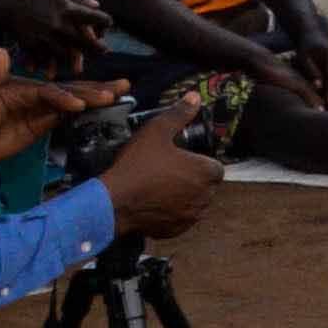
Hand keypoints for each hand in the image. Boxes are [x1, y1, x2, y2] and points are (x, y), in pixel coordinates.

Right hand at [0, 0, 111, 63]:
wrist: (4, 1)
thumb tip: (97, 5)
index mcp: (67, 8)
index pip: (94, 18)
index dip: (104, 21)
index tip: (108, 24)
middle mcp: (59, 24)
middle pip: (84, 41)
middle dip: (95, 47)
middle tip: (105, 51)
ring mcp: (45, 36)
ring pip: (66, 53)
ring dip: (75, 59)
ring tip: (81, 64)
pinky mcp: (32, 44)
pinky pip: (45, 57)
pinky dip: (50, 62)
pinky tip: (54, 66)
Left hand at [0, 46, 119, 172]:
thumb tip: (0, 51)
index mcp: (19, 88)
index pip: (46, 91)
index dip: (62, 96)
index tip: (78, 104)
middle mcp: (33, 95)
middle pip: (67, 91)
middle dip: (93, 90)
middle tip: (119, 87)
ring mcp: (38, 110)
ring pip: (72, 102)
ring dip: (95, 97)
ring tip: (120, 92)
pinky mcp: (41, 123)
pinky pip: (67, 116)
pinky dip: (86, 112)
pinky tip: (104, 108)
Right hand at [99, 97, 229, 241]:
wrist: (113, 202)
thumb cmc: (136, 165)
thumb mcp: (156, 131)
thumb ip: (178, 114)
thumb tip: (194, 97)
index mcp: (207, 173)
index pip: (215, 167)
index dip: (199, 162)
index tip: (181, 160)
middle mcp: (205, 197)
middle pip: (206, 185)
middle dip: (191, 179)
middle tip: (167, 171)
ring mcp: (191, 216)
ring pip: (193, 203)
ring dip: (182, 196)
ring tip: (159, 187)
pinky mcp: (176, 231)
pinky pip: (179, 219)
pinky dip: (171, 212)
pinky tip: (153, 202)